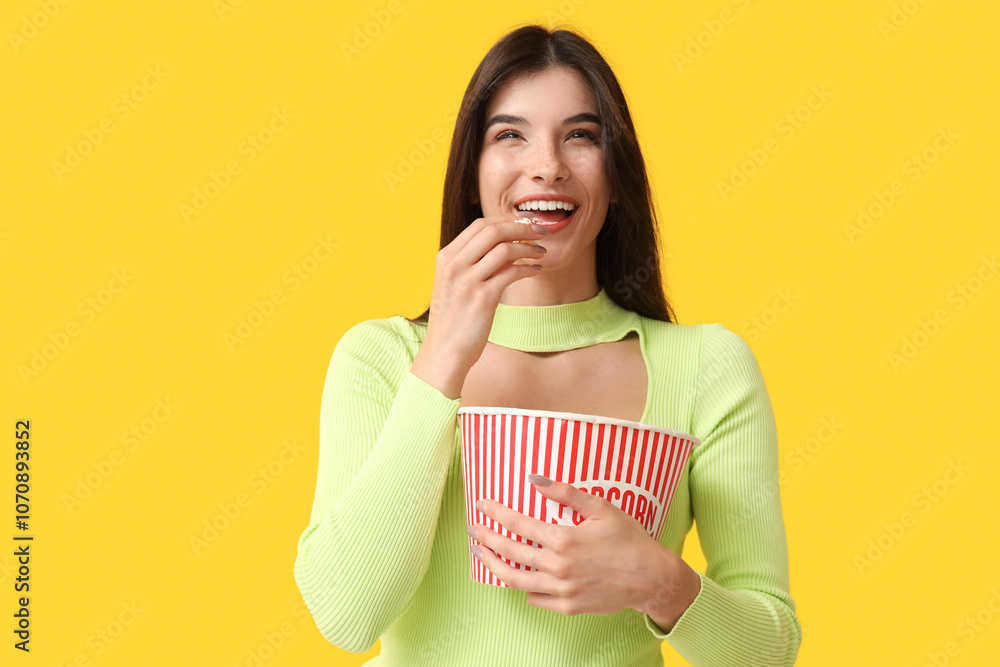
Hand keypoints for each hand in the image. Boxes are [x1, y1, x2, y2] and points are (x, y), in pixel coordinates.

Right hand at [412, 216, 549, 397]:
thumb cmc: (453, 319)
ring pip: (505, 249)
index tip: (526, 224)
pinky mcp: (483, 298)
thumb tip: (505, 245)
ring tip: (541, 252)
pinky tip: (537, 270)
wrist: (445, 351)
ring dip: (529, 247)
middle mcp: (454, 265)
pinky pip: (512, 273)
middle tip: (542, 231)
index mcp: (446, 257)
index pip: (480, 225)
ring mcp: (467, 281)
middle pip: (493, 231)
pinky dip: (529, 268)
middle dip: (522, 227)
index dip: (507, 221)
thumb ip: (472, 262)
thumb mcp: (454, 283)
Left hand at [469, 475, 698, 621]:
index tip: (481, 505)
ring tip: (480, 555)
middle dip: (485, 538)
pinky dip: (523, 587)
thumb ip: (566, 493)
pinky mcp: (568, 606)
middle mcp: (557, 566)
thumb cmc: (629, 539)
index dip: (496, 513)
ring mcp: (561, 590)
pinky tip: (517, 577)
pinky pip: (536, 598)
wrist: (650, 578)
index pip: (517, 523)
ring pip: (515, 579)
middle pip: (509, 552)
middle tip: (472, 530)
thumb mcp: (601, 507)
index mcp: (563, 539)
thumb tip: (534, 479)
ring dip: (492, 565)